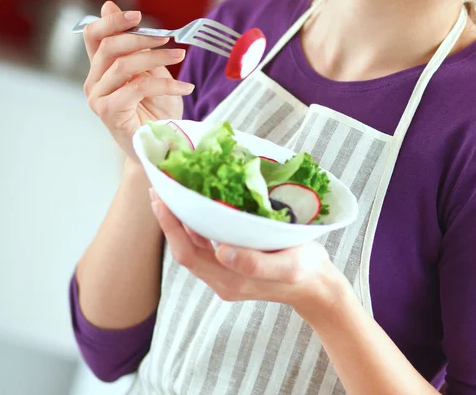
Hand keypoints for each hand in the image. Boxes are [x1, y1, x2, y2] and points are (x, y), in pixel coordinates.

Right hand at [83, 1, 194, 160]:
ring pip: (123, 65)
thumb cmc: (157, 111)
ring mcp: (98, 98)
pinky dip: (165, 84)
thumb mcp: (151, 71)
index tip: (137, 16)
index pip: (94, 35)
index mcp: (102, 68)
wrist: (163, 148)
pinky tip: (184, 88)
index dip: (112, 21)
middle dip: (141, 38)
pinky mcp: (108, 113)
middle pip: (108, 47)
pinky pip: (137, 87)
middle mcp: (94, 82)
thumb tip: (110, 6)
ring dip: (157, 58)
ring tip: (180, 57)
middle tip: (169, 39)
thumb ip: (136, 45)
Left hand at [150, 190, 339, 310]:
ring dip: (179, 221)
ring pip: (193, 246)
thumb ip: (256, 262)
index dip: (171, 227)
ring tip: (171, 193)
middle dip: (168, 220)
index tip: (161, 199)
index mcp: (230, 279)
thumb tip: (221, 251)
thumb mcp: (288, 265)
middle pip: (184, 249)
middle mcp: (221, 278)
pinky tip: (196, 206)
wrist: (317, 286)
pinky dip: (195, 224)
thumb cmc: (306, 270)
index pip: (189, 254)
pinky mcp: (231, 265)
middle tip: (158, 188)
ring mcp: (225, 273)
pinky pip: (205, 245)